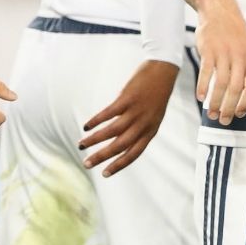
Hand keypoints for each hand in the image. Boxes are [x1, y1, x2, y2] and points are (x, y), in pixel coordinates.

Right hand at [80, 59, 178, 175]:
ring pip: (112, 131)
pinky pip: (109, 113)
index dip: (119, 165)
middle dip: (102, 156)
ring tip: (81, 145)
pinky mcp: (128, 98)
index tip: (104, 174)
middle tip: (86, 164)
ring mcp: (136, 111)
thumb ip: (139, 129)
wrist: (164, 70)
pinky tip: (86, 126)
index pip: (134, 153)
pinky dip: (96, 121)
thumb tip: (121, 142)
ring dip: (94, 140)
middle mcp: (144, 123)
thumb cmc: (156, 94)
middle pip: (120, 145)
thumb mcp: (153, 116)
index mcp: (151, 130)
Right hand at [195, 0, 245, 124]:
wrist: (219, 10)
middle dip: (230, 108)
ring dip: (215, 102)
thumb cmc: (235, 35)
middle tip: (223, 120)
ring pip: (221, 84)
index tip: (240, 114)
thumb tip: (243, 98)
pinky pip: (206, 73)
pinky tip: (201, 97)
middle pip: (237, 89)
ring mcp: (224, 53)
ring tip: (211, 113)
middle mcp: (241, 56)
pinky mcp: (209, 50)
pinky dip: (203, 87)